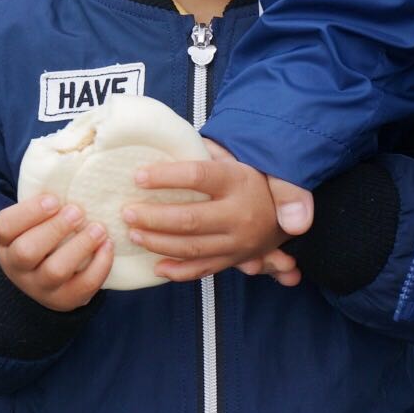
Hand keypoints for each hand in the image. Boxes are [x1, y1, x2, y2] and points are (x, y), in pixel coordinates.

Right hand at [0, 194, 113, 310]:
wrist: (43, 280)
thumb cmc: (42, 236)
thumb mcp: (33, 221)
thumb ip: (44, 202)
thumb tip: (72, 162)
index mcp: (6, 242)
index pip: (5, 227)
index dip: (29, 212)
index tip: (55, 199)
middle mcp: (17, 267)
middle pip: (27, 251)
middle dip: (55, 229)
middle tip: (78, 211)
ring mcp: (40, 287)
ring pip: (55, 271)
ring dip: (80, 246)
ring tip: (98, 228)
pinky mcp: (64, 300)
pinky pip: (82, 287)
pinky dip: (99, 266)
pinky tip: (108, 246)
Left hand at [123, 140, 300, 284]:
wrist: (287, 212)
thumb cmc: (251, 179)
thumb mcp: (237, 158)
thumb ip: (209, 152)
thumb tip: (170, 141)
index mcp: (238, 181)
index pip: (198, 176)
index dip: (166, 176)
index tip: (138, 176)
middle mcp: (240, 214)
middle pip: (190, 219)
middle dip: (153, 217)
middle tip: (126, 212)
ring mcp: (238, 242)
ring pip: (192, 248)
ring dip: (158, 243)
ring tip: (133, 233)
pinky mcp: (235, 260)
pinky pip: (204, 270)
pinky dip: (178, 272)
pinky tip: (156, 266)